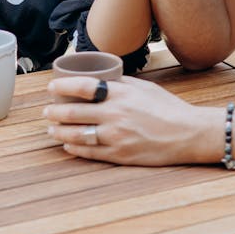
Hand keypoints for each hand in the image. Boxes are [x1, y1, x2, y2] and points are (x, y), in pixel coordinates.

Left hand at [43, 73, 220, 166]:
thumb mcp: (144, 87)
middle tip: (47, 110)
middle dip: (55, 111)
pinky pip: (90, 152)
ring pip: (77, 134)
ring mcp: (116, 137)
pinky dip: (74, 148)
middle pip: (75, 112)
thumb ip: (121, 83)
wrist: (187, 134)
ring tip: (51, 129)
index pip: (84, 86)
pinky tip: (67, 145)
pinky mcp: (119, 155)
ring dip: (60, 132)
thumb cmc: (167, 108)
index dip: (63, 85)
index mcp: (121, 94)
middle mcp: (115, 115)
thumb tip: (100, 78)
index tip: (52, 86)